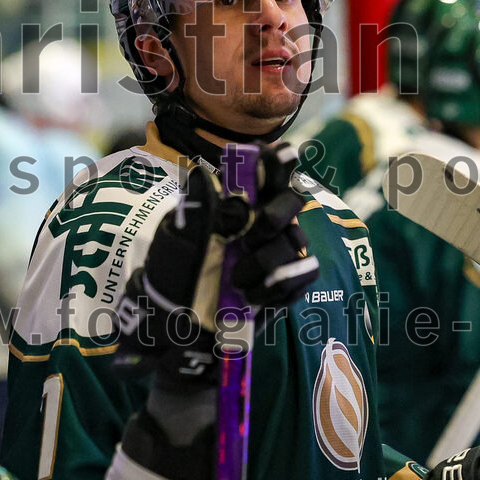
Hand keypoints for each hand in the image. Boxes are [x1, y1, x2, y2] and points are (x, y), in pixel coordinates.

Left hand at [114, 143, 318, 384]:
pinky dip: (281, 284)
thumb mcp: (176, 239)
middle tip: (251, 235)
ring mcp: (279, 247)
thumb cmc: (175, 272)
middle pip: (293, 196)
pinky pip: (305, 271)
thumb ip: (197, 210)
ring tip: (237, 281)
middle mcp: (263, 217)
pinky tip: (254, 296)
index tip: (279, 154)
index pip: (266, 166)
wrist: (179, 324)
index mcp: (237, 198)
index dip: (278, 158)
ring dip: (267, 260)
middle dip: (277, 214)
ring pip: (295, 239)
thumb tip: (208, 180)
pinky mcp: (290, 279)